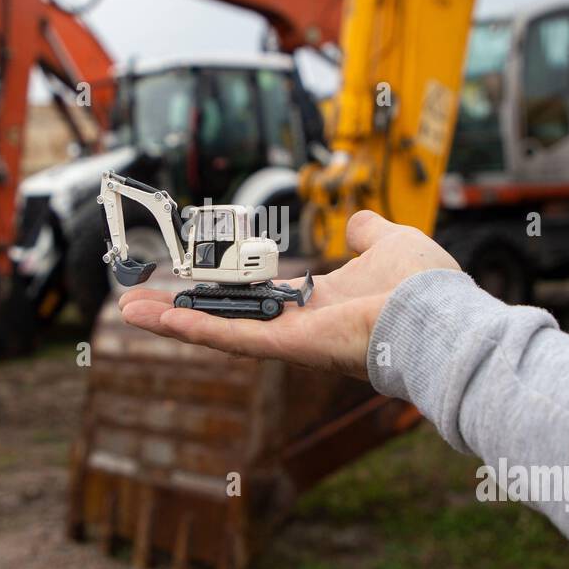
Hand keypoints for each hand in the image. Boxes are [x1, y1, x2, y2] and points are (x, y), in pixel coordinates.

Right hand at [118, 210, 459, 379]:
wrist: (442, 318)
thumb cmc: (426, 287)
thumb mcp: (392, 243)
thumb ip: (369, 234)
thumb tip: (359, 222)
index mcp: (321, 304)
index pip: (263, 296)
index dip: (230, 287)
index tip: (199, 276)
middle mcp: (299, 326)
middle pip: (229, 316)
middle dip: (184, 310)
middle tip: (141, 299)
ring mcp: (289, 339)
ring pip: (220, 328)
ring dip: (172, 321)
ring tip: (127, 309)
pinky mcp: (286, 346)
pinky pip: (229, 337)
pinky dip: (188, 328)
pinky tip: (148, 318)